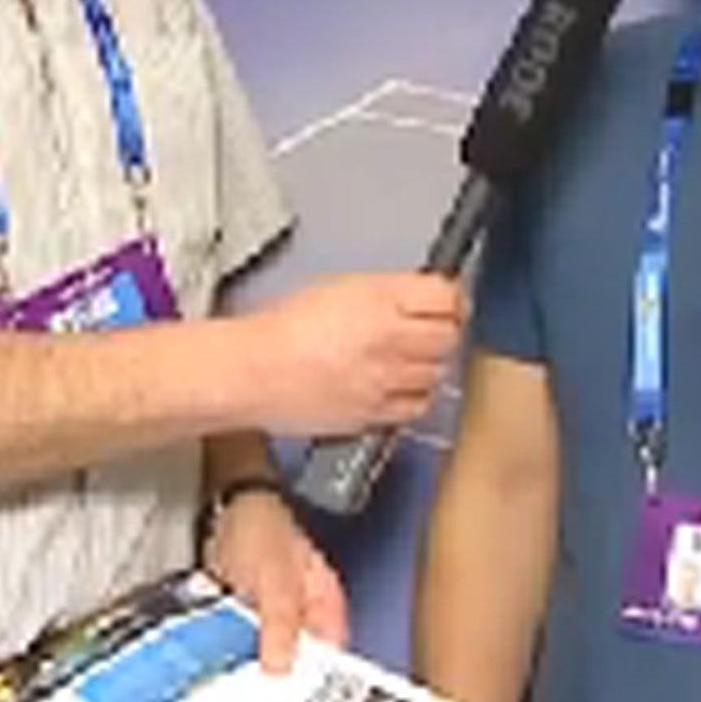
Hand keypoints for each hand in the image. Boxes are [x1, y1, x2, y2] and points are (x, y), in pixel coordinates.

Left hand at [203, 485, 347, 673]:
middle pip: (295, 664)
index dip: (314, 687)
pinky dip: (226, 657)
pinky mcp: (243, 619)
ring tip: (227, 693)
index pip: (331, 659)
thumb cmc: (260, 527)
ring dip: (245, 673)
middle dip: (272, 684)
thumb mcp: (276, 580)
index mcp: (327, 605)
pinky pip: (238, 648)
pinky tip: (211, 668)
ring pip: (263, 659)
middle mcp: (304, 616)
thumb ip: (281, 624)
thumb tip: (281, 669)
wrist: (223, 505)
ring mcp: (273, 618)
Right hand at [244, 272, 463, 436]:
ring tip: (405, 359)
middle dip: (443, 332)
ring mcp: (385, 380)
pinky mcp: (374, 413)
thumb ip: (388, 293)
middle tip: (429, 331)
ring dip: (428, 364)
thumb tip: (422, 299)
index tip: (447, 303)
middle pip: (448, 336)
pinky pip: (416, 405)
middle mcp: (389, 339)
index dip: (450, 299)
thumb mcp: (341, 288)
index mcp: (379, 299)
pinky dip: (414, 396)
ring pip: (437, 373)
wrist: (250, 372)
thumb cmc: (282, 327)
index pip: (445, 296)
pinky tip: (396, 387)